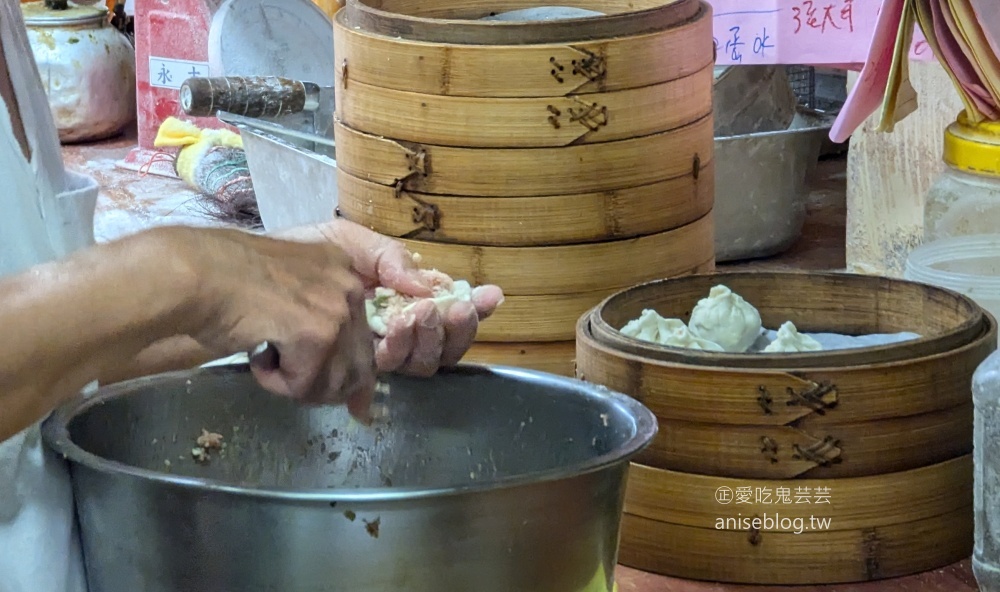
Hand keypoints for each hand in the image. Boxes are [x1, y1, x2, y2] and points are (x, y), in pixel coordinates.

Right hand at [179, 227, 377, 418]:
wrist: (194, 274)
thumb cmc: (224, 282)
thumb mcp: (285, 296)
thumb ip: (317, 324)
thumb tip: (347, 386)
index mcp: (344, 270)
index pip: (365, 339)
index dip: (354, 378)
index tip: (356, 408)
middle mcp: (349, 286)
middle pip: (357, 367)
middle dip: (323, 387)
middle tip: (287, 381)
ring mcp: (336, 310)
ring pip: (331, 382)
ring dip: (294, 384)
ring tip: (263, 357)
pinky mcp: (317, 334)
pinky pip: (304, 385)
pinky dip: (275, 383)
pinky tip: (256, 356)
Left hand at [276, 219, 503, 375]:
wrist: (245, 278)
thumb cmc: (295, 258)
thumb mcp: (346, 242)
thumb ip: (389, 256)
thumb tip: (427, 285)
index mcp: (401, 304)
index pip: (448, 317)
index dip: (474, 312)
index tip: (490, 295)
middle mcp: (392, 336)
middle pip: (440, 349)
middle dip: (447, 329)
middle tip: (434, 307)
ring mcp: (368, 357)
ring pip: (416, 365)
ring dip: (419, 340)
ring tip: (409, 315)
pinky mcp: (340, 374)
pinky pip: (376, 374)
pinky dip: (392, 350)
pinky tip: (386, 329)